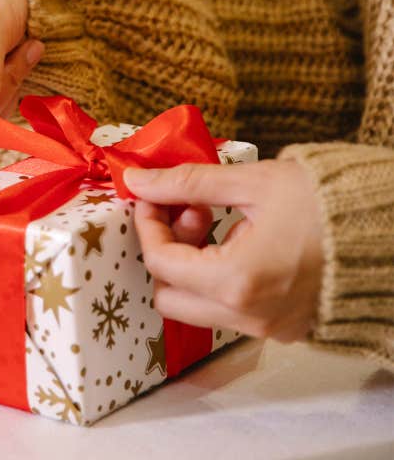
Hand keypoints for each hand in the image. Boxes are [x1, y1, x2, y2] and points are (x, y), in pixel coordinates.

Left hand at [125, 159, 323, 342]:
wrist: (385, 226)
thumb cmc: (323, 201)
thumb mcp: (250, 182)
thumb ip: (187, 183)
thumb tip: (140, 181)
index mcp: (237, 281)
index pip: (161, 262)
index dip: (149, 224)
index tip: (155, 196)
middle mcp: (249, 317)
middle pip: (170, 297)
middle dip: (167, 251)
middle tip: (191, 212)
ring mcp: (268, 327)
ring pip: (199, 307)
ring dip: (193, 264)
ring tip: (220, 221)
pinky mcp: (284, 327)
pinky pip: (231, 311)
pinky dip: (220, 279)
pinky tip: (241, 240)